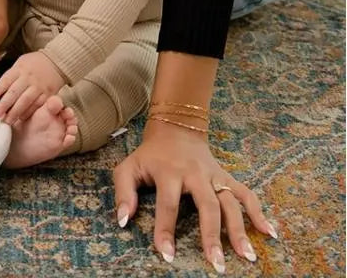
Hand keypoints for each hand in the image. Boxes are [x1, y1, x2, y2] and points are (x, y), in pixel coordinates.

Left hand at [0, 51, 65, 123]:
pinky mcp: (47, 94)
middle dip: (4, 105)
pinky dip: (29, 113)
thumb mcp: (20, 63)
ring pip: (26, 101)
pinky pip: (37, 105)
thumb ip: (10, 76)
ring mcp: (39, 87)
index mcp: (20, 68)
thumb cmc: (35, 63)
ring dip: (15, 112)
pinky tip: (21, 118)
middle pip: (15, 92)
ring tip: (7, 121)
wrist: (56, 62)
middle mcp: (29, 78)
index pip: (7, 79)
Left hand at [114, 118, 276, 270]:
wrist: (175, 129)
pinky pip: (247, 193)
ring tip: (248, 257)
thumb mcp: (129, 167)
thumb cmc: (150, 155)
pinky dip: (259, 212)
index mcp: (169, 172)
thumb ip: (123, 192)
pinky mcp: (227, 176)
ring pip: (230, 202)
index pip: (168, 204)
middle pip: (207, 205)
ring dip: (240, 229)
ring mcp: (214, 175)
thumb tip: (123, 220)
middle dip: (212, 235)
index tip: (167, 254)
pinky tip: (269, 233)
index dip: (166, 230)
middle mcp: (195, 174)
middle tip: (216, 263)